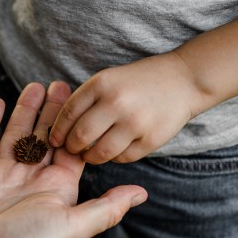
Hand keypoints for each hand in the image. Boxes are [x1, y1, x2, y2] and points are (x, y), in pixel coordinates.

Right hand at [0, 81, 147, 237]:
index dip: (81, 126)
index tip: (88, 100)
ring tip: (36, 85)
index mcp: (55, 189)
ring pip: (16, 134)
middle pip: (46, 137)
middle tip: (62, 83)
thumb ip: (107, 207)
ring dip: (26, 110)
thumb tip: (143, 193)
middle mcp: (29, 180)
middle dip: (54, 112)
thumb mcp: (74, 226)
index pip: (72, 149)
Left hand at [49, 53, 203, 163]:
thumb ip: (86, 100)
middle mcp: (117, 102)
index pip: (68, 113)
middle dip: (71, 147)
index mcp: (102, 84)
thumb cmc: (138, 81)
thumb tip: (61, 129)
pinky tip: (114, 150)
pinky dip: (114, 157)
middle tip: (72, 149)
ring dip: (91, 157)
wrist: (183, 80)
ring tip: (90, 153)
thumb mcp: (109, 79)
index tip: (54, 140)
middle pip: (80, 136)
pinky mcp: (151, 139)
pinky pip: (122, 158)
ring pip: (100, 153)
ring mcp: (135, 123)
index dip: (57, 130)